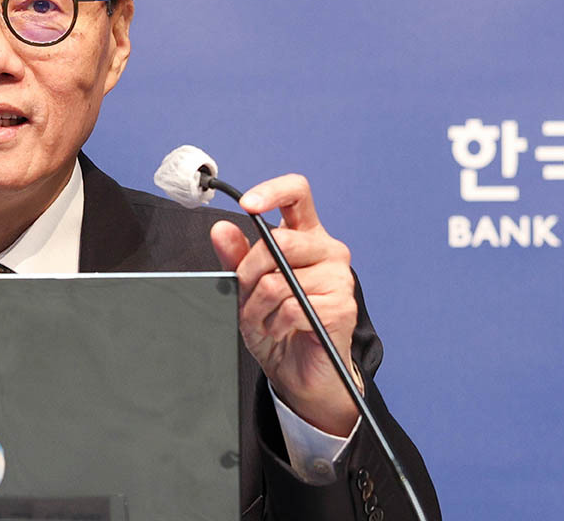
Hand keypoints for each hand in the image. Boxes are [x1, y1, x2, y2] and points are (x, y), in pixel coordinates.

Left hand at [209, 174, 361, 435]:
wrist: (299, 372)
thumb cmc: (276, 325)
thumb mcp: (246, 288)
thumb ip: (236, 257)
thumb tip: (221, 228)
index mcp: (305, 235)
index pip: (297, 193)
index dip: (272, 191)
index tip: (248, 204)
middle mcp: (327, 250)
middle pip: (280, 241)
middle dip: (249, 272)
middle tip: (245, 295)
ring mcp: (340, 277)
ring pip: (280, 280)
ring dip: (257, 306)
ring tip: (262, 319)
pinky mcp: (342, 307)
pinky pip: (292, 308)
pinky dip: (274, 323)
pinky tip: (279, 330)